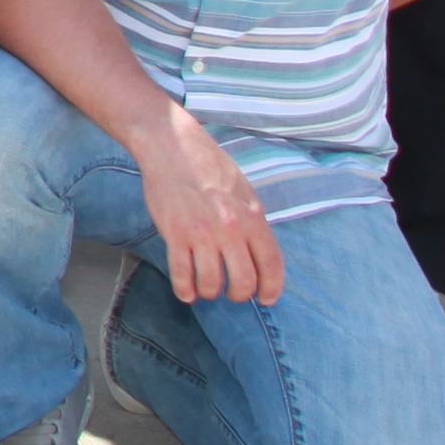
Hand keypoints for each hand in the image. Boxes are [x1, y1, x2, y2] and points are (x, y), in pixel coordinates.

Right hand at [136, 104, 281, 306]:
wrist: (173, 147)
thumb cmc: (209, 166)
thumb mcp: (244, 192)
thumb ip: (253, 223)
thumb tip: (258, 253)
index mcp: (253, 217)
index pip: (271, 264)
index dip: (272, 288)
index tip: (267, 298)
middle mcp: (230, 228)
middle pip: (243, 280)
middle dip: (239, 295)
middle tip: (232, 293)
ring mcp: (202, 232)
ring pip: (212, 282)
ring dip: (210, 292)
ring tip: (207, 288)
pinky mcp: (175, 233)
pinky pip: (182, 273)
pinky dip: (184, 290)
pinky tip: (186, 292)